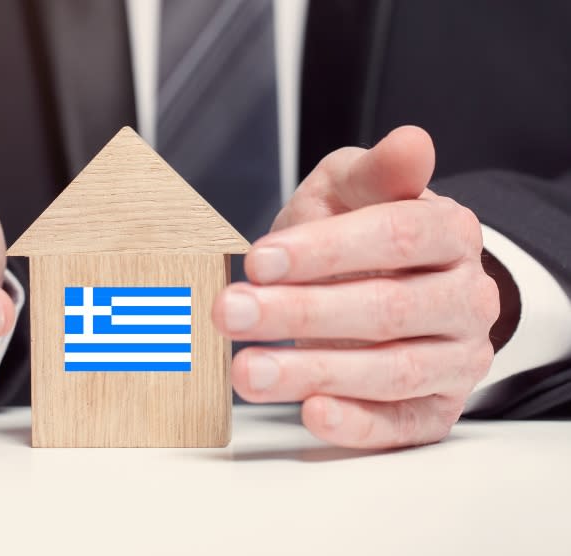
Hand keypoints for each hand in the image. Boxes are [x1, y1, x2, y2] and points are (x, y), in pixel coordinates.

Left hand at [213, 126, 499, 448]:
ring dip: (314, 372)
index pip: (398, 237)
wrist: (379, 282)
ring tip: (248, 370)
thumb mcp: (352, 190)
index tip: (258, 260)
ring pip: (392, 373)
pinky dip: (357, 426)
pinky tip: (311, 413)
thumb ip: (376, 171)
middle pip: (389, 309)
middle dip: (302, 313)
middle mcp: (465, 298)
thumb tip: (413, 142)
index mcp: (450, 234)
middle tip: (232, 312)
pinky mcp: (434, 409)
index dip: (326, 250)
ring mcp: (456, 359)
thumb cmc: (355, 234)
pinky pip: (402, 426)